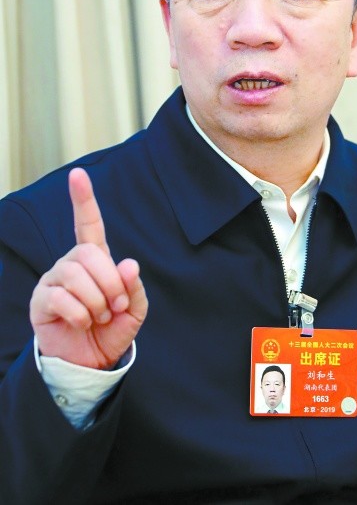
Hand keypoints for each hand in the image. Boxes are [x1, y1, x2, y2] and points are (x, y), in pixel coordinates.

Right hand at [30, 168, 147, 368]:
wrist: (91, 363)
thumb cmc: (111, 330)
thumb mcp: (134, 309)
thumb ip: (134, 287)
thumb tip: (128, 264)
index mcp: (95, 260)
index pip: (88, 224)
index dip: (83, 199)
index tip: (78, 175)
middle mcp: (71, 263)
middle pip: (90, 253)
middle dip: (110, 283)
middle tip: (115, 307)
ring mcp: (54, 280)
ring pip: (76, 275)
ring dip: (96, 302)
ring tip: (99, 317)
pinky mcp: (41, 300)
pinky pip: (62, 298)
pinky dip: (81, 314)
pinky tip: (82, 323)